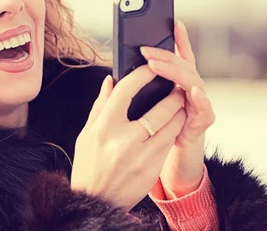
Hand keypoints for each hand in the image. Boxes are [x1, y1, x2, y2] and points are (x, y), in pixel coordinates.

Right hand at [70, 65, 186, 211]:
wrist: (95, 200)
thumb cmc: (88, 165)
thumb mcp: (86, 134)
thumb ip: (100, 106)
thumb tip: (110, 81)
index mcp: (103, 127)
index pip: (125, 91)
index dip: (142, 75)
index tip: (151, 67)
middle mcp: (123, 140)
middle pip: (158, 110)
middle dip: (172, 95)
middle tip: (177, 86)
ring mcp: (140, 156)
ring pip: (171, 127)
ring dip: (179, 113)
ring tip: (180, 104)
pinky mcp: (152, 169)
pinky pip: (168, 145)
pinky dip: (173, 132)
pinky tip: (174, 125)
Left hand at [139, 20, 215, 198]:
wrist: (158, 160)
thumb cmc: (147, 129)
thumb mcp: (136, 107)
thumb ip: (130, 90)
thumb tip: (112, 74)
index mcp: (172, 81)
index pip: (176, 55)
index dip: (177, 38)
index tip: (172, 20)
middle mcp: (188, 87)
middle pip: (181, 64)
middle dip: (164, 55)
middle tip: (145, 49)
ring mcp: (197, 103)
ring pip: (191, 81)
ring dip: (175, 71)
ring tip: (158, 64)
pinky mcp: (203, 121)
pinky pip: (203, 108)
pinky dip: (198, 99)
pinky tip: (189, 91)